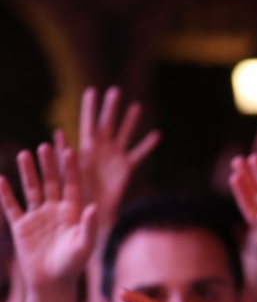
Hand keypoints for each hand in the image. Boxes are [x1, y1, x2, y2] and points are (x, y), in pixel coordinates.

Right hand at [0, 143, 96, 292]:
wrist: (52, 283)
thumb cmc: (73, 266)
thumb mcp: (84, 245)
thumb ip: (89, 226)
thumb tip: (94, 206)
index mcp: (73, 213)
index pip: (73, 186)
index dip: (71, 169)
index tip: (69, 151)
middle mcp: (55, 211)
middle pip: (52, 183)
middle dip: (49, 166)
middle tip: (45, 146)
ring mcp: (37, 217)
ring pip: (32, 190)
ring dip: (29, 173)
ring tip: (25, 154)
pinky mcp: (21, 226)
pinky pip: (12, 207)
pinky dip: (6, 194)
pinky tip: (1, 179)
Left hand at [60, 86, 157, 234]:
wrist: (92, 211)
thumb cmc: (76, 193)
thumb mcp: (69, 171)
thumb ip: (66, 151)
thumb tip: (56, 132)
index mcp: (86, 148)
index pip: (88, 123)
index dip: (90, 108)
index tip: (91, 91)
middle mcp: (101, 148)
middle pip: (107, 124)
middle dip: (110, 108)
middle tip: (114, 90)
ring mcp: (115, 156)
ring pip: (124, 134)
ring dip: (130, 121)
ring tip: (136, 105)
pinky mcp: (126, 168)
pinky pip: (139, 154)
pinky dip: (147, 145)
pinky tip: (156, 134)